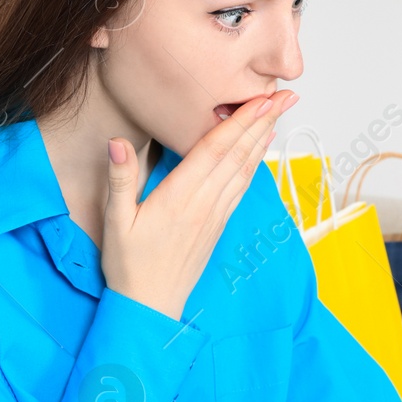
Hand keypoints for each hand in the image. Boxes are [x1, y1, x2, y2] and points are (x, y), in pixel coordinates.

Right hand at [101, 89, 297, 320]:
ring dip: (263, 139)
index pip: (215, 149)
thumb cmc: (129, 264)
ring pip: (244, 170)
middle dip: (263, 121)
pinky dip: (254, 165)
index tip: (261, 99)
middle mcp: (204, 203)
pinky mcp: (218, 226)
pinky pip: (241, 189)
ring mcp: (215, 215)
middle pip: (238, 154)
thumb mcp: (115, 220)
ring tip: (279, 115)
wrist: (150, 306)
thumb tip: (117, 142)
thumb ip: (120, 179)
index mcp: (179, 197)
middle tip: (286, 96)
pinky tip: (260, 152)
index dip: (240, 121)